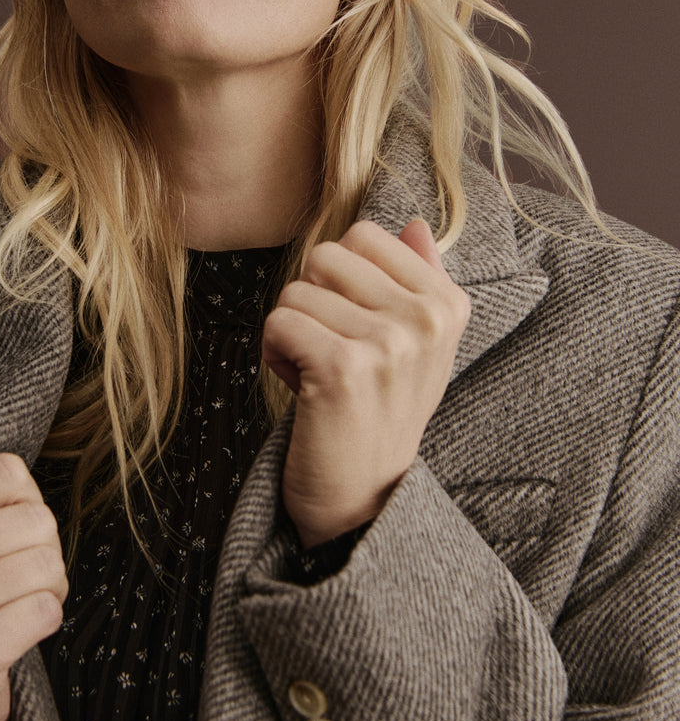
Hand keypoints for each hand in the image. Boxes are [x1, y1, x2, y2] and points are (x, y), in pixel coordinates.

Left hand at [261, 219, 470, 546]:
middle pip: (326, 256)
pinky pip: (278, 320)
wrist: (362, 496)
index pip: (364, 236)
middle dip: (312, 301)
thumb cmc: (380, 412)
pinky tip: (299, 387)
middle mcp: (426, 319)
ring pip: (296, 289)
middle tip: (331, 352)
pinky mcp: (344, 367)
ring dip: (291, 332)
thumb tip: (417, 224)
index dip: (341, 280)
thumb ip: (419, 280)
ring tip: (317, 375)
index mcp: (447, 304)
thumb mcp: (417, 346)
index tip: (356, 329)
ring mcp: (389, 343)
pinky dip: (273, 353)